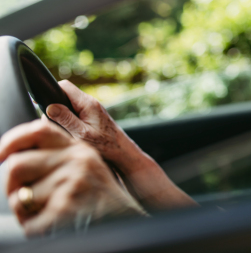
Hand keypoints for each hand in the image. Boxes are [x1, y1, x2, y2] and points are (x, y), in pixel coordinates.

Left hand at [0, 120, 145, 236]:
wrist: (129, 223)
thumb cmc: (103, 200)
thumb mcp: (88, 167)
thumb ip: (61, 154)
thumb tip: (19, 150)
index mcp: (79, 148)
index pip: (37, 130)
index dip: (11, 141)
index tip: (0, 155)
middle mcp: (77, 160)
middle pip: (17, 165)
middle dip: (11, 187)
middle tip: (22, 198)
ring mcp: (72, 183)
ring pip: (20, 197)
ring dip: (26, 213)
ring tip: (47, 215)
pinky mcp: (65, 208)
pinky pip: (30, 223)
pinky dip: (36, 230)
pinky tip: (54, 227)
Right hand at [46, 81, 196, 210]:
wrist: (123, 153)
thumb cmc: (106, 146)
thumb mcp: (82, 134)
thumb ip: (66, 119)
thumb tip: (50, 107)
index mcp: (87, 104)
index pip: (65, 86)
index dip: (51, 91)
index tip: (42, 104)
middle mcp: (90, 103)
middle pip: (65, 94)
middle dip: (55, 106)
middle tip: (52, 123)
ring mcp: (92, 109)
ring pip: (69, 105)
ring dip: (61, 115)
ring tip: (62, 130)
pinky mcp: (92, 117)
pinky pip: (75, 113)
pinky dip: (69, 121)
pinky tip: (70, 133)